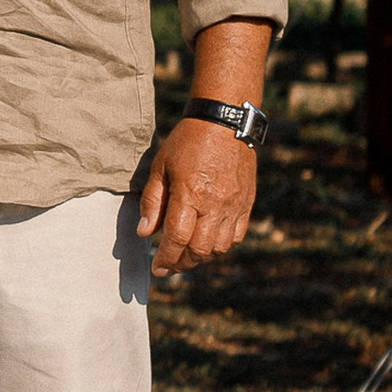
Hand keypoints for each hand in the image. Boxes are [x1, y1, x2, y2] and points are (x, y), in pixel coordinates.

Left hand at [135, 115, 257, 270]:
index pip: (177, 238)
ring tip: (186, 255)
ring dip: (201, 258)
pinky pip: (236, 236)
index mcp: (190, 193)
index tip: (156, 269)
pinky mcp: (247, 203)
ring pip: (219, 247)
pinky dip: (221, 247)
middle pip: (200, 250)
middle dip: (182, 263)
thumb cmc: (188, 141)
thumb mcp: (161, 166)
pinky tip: (207, 243)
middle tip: (169, 265)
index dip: (165, 258)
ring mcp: (234, 205)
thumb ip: (152, 201)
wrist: (225, 122)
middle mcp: (215, 204)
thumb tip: (144, 232)